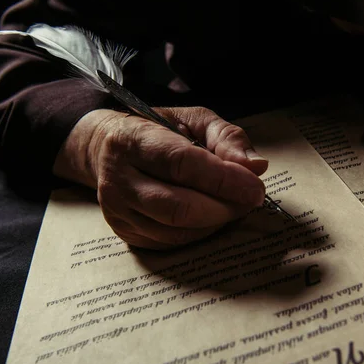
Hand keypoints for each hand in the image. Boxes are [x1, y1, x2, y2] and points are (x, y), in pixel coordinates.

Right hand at [54, 107, 268, 248]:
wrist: (107, 149)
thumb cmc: (158, 130)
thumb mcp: (193, 119)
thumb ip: (227, 137)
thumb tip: (256, 167)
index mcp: (133, 140)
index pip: (181, 164)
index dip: (223, 179)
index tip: (255, 187)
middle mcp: (118, 178)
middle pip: (179, 206)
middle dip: (224, 208)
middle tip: (249, 199)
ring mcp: (118, 211)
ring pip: (176, 230)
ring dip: (215, 223)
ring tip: (233, 206)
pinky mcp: (124, 233)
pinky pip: (170, 243)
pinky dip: (199, 233)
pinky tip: (210, 217)